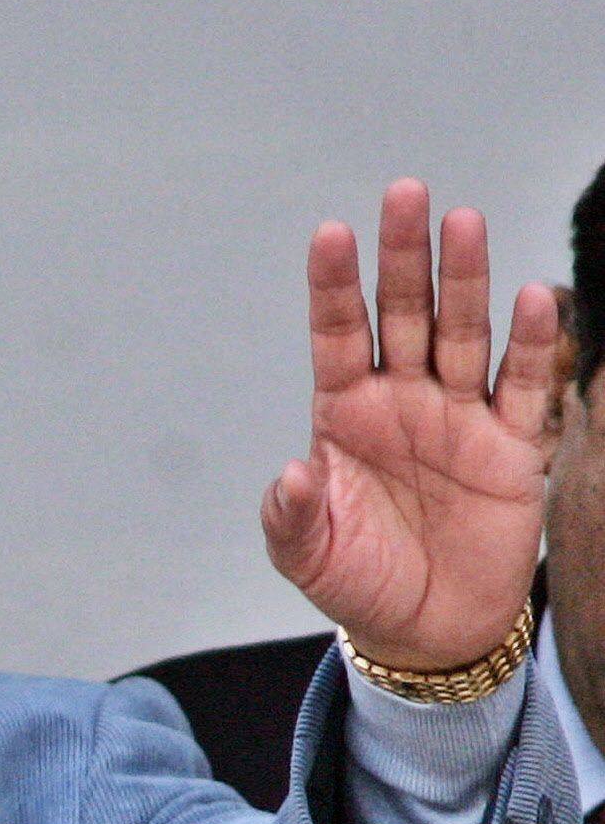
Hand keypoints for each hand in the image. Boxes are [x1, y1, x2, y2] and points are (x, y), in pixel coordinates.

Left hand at [262, 180, 559, 668]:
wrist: (427, 629)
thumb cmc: (359, 582)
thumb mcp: (307, 558)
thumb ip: (291, 516)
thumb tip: (294, 473)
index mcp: (345, 415)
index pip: (338, 335)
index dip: (335, 286)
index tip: (329, 234)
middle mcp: (402, 400)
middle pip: (404, 313)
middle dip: (403, 257)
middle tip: (405, 194)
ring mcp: (457, 415)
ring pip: (462, 332)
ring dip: (464, 280)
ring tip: (462, 223)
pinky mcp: (510, 445)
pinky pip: (521, 385)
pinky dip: (530, 343)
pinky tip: (531, 298)